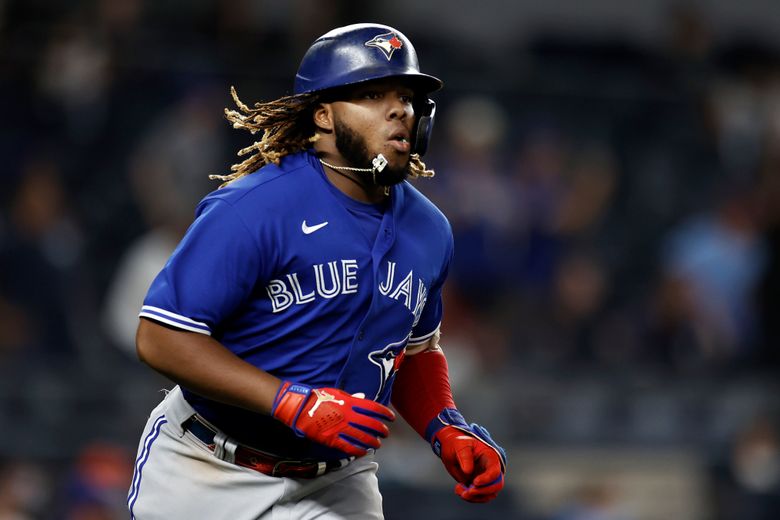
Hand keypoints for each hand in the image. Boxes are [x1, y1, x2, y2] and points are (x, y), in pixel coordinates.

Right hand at [271, 381, 394, 456]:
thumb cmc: (319, 397)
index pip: (373, 408)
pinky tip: (363, 452)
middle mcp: (348, 415)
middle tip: (386, 433)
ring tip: (378, 444)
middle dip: (381, 430)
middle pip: (371, 424)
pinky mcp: (332, 439)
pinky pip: (348, 446)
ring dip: (372, 442)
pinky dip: (358, 450)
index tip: (391, 417)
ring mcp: (340, 428)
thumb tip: (364, 397)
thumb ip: (352, 397)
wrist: (300, 407)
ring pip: (362, 437)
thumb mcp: (337, 392)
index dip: (384, 413)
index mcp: (350, 402)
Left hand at [427, 409, 506, 502]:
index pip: (495, 471)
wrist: (450, 449)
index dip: (487, 479)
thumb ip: (465, 457)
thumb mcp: (460, 445)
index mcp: (490, 457)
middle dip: (483, 491)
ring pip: (488, 495)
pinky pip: (478, 497)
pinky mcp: (478, 486)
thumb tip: (468, 472)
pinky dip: (469, 498)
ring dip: (475, 497)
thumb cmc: (457, 444)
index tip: (475, 482)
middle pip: (496, 486)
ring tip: (460, 491)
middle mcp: (490, 469)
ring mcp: (485, 479)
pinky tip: (458, 489)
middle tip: (468, 492)